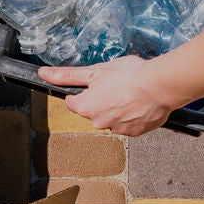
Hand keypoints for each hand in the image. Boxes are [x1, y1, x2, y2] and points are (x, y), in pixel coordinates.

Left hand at [38, 56, 176, 136]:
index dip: (83, 91)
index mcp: (86, 108)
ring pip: (112, 118)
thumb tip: (43, 74)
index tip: (95, 84)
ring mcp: (118, 130)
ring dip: (118, 108)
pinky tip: (139, 103)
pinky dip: (132, 115)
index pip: (73, 102)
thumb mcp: (95, 70)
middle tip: (116, 86)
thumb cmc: (129, 75)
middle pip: (94, 111)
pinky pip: (129, 124)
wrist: (159, 85)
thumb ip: (67, 75)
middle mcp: (99, 123)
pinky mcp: (135, 133)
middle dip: (102, 100)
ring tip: (130, 94)